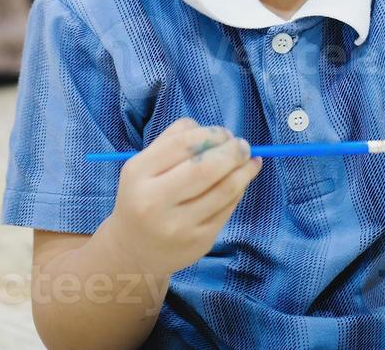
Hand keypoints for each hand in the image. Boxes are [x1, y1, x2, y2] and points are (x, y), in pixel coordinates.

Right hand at [101, 117, 262, 275]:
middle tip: (243, 146)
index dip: (211, 135)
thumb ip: (173, 140)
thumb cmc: (143, 197)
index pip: (182, 145)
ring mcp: (178, 225)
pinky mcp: (199, 242)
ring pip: (224, 190)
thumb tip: (217, 133)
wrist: (133, 251)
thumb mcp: (144, 165)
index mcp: (139, 173)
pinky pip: (227, 209)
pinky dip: (239, 190)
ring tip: (251, 161)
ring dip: (244, 171)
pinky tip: (242, 181)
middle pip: (205, 169)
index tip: (225, 133)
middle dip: (232, 152)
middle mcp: (155, 201)